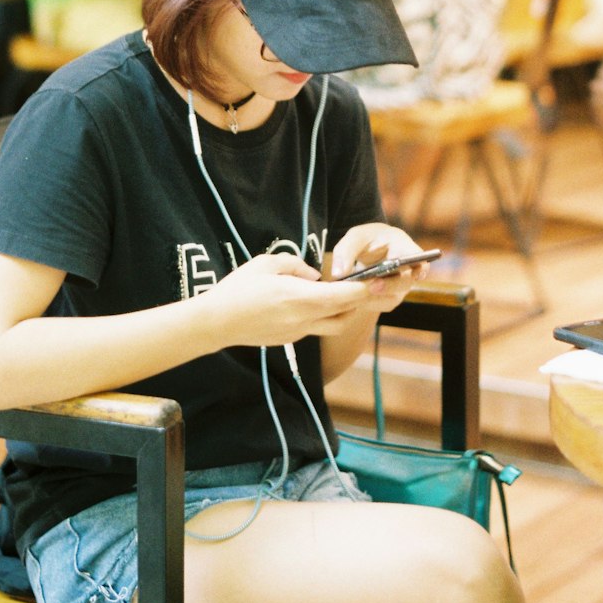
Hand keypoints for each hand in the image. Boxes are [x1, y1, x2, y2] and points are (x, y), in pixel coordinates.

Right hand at [202, 252, 391, 348]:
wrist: (216, 322)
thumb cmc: (238, 288)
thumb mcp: (266, 263)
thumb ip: (296, 266)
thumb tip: (314, 276)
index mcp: (301, 298)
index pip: (344, 295)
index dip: (368, 289)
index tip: (386, 281)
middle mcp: (304, 319)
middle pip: (346, 313)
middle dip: (366, 302)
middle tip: (383, 289)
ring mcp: (298, 332)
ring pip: (334, 323)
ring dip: (347, 310)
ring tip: (356, 295)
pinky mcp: (290, 339)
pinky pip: (316, 326)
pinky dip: (326, 314)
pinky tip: (321, 302)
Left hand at [328, 223, 433, 312]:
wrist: (369, 249)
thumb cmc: (367, 239)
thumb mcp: (355, 237)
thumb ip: (345, 251)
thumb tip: (339, 274)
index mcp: (403, 247)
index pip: (419, 259)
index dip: (421, 268)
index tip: (417, 274)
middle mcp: (407, 269)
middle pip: (405, 282)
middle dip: (390, 286)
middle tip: (372, 286)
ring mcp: (400, 286)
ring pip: (392, 298)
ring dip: (374, 298)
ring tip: (355, 296)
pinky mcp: (390, 297)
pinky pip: (381, 304)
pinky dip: (367, 303)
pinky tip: (354, 298)